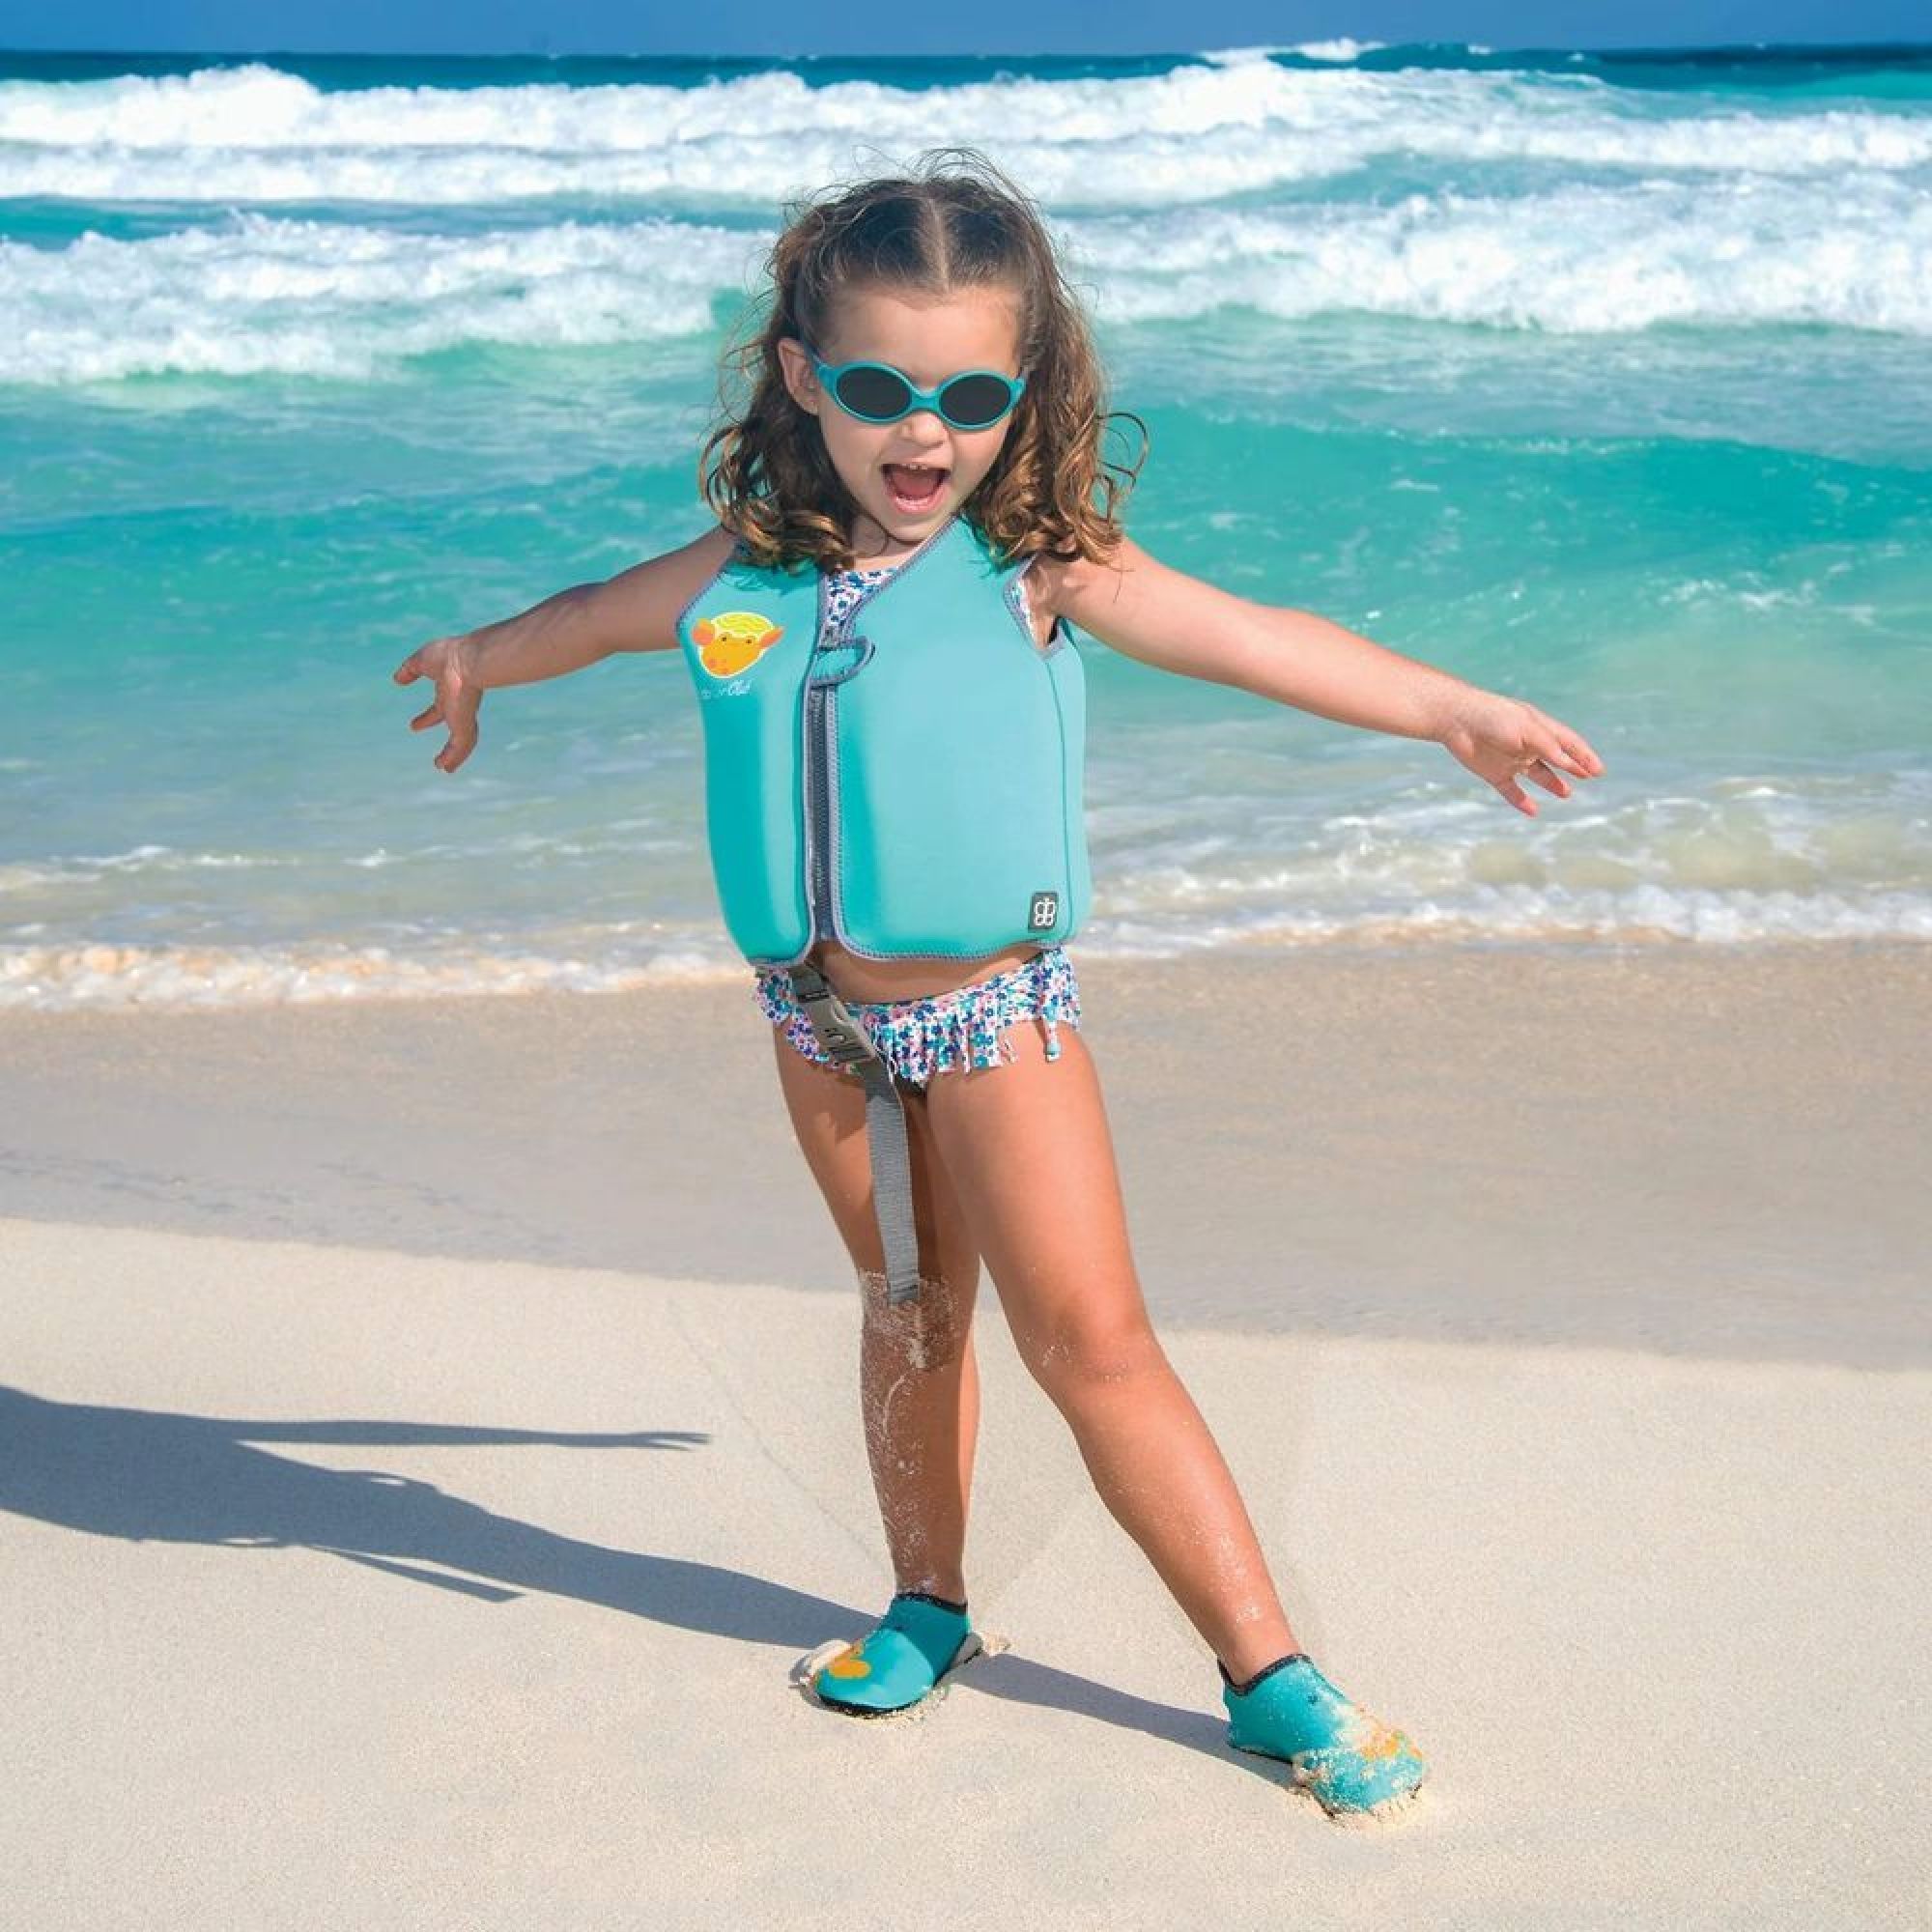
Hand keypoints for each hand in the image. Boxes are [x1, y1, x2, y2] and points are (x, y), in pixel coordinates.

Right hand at [392, 635, 482, 772]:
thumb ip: (410, 669)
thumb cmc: (449, 656)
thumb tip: (397, 679)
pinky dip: (454, 758)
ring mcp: (464, 717)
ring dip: (452, 755)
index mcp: (450, 689)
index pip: (439, 708)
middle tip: (434, 747)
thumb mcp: (422, 660)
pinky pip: (460, 747)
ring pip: (461, 741)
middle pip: (451, 724)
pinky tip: (445, 768)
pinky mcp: (464, 726)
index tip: (414, 726)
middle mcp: (459, 705)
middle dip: (444, 744)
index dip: (428, 718)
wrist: (468, 661)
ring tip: (442, 768)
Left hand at [1437, 690, 1604, 816]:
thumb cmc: (1494, 718)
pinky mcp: (1493, 772)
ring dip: (1552, 783)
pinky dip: (1522, 801)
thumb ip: (1549, 747)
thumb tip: (1570, 763)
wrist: (1456, 720)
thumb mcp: (1527, 730)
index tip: (1598, 771)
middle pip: (1556, 759)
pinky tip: (1533, 811)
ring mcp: (1511, 759)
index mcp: (1539, 728)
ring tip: (1566, 793)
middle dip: (1573, 768)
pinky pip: (1511, 791)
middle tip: (1589, 777)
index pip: (1568, 743)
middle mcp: (1528, 744)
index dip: (1584, 756)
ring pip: (1536, 775)